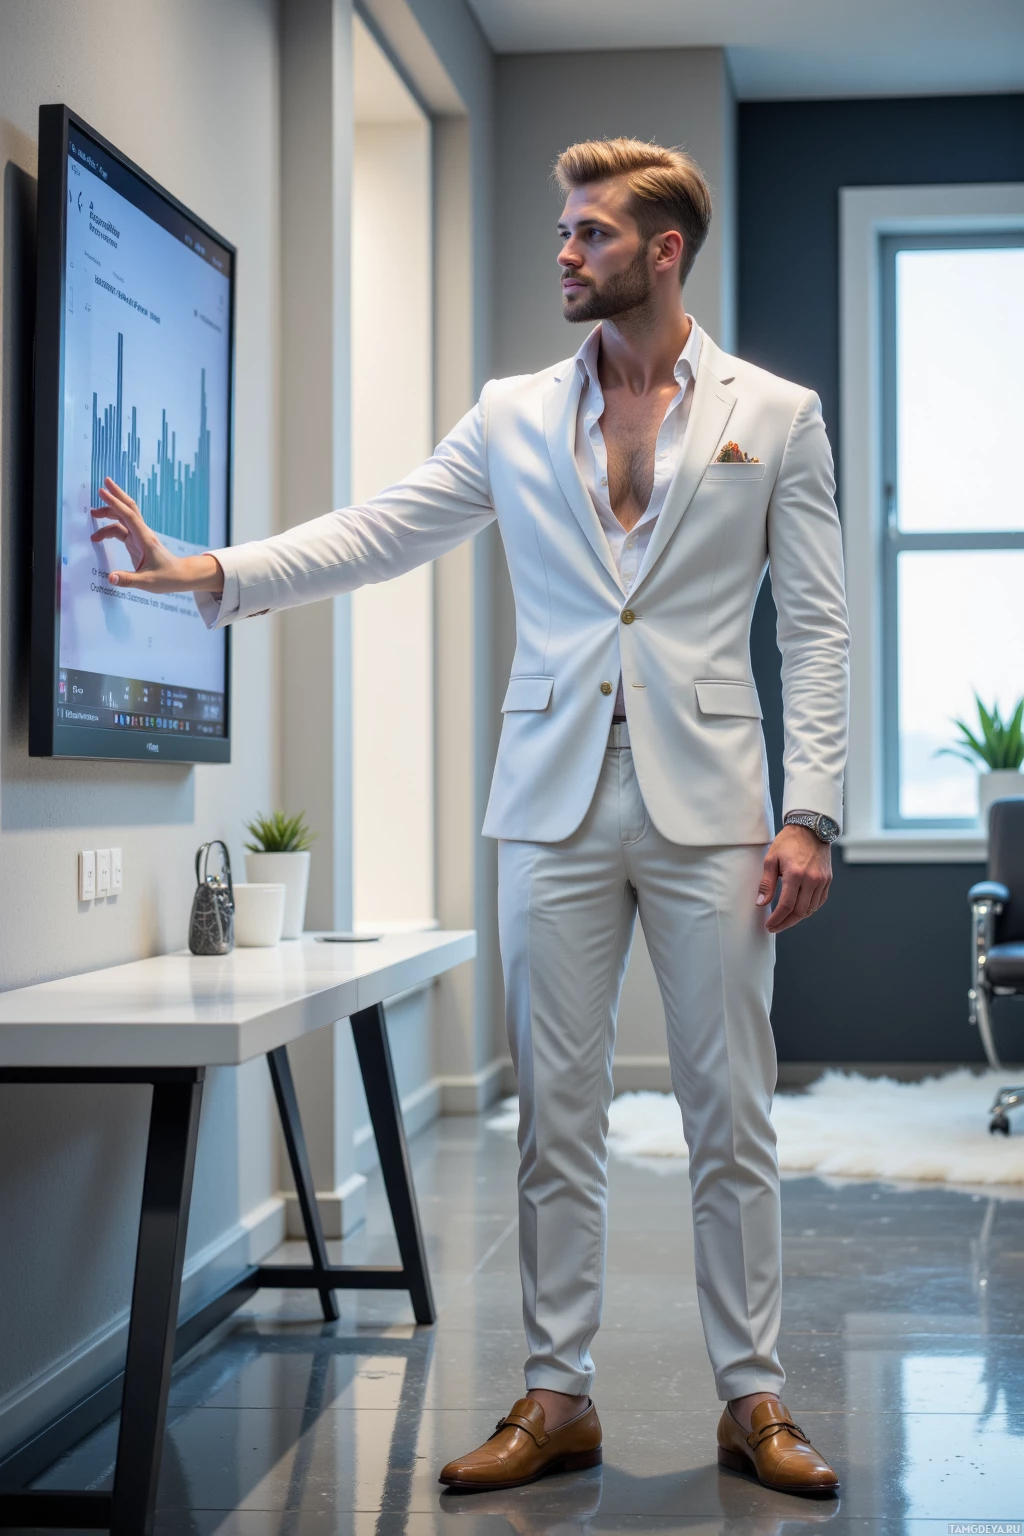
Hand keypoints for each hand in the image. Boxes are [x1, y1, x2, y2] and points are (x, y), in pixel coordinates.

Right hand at [89, 478, 223, 592]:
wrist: (181, 576)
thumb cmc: (168, 577)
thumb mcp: (147, 582)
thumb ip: (128, 580)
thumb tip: (110, 578)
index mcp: (145, 539)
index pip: (128, 516)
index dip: (115, 503)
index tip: (103, 491)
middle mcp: (142, 534)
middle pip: (128, 509)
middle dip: (116, 496)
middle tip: (102, 486)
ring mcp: (139, 537)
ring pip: (123, 519)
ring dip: (109, 514)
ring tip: (93, 514)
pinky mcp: (136, 543)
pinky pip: (121, 530)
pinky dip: (109, 529)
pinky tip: (98, 535)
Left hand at [756, 824, 831, 933]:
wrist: (811, 829)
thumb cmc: (789, 842)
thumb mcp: (771, 859)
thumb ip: (766, 883)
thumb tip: (761, 902)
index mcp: (795, 874)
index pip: (786, 905)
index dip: (777, 919)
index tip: (769, 925)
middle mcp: (811, 879)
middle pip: (800, 912)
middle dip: (786, 923)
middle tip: (775, 927)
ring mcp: (822, 880)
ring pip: (810, 909)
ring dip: (797, 918)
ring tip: (784, 920)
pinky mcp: (828, 880)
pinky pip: (819, 901)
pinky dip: (808, 909)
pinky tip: (798, 911)